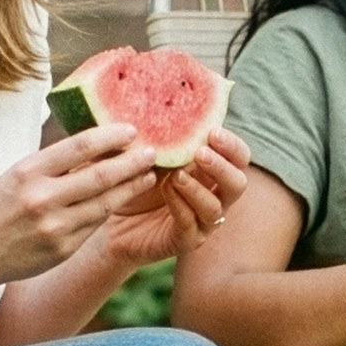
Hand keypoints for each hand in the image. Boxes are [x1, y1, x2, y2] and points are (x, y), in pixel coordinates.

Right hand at [0, 122, 165, 284]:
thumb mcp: (16, 175)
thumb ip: (53, 164)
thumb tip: (97, 145)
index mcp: (28, 171)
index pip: (80, 146)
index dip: (111, 136)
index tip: (132, 130)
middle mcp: (42, 198)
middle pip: (102, 175)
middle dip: (132, 162)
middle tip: (152, 152)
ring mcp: (54, 227)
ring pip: (106, 203)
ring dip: (131, 188)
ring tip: (148, 175)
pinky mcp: (62, 250)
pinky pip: (94, 225)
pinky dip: (110, 209)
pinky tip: (123, 199)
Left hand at [90, 128, 252, 274]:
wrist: (106, 213)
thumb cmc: (129, 176)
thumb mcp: (141, 151)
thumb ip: (154, 133)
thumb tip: (151, 104)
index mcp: (210, 171)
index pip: (238, 158)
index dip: (232, 145)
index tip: (212, 131)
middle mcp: (213, 196)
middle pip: (238, 183)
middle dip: (222, 166)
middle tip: (200, 152)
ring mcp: (202, 222)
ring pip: (216, 208)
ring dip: (197, 188)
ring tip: (176, 174)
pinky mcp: (185, 241)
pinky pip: (191, 225)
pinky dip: (180, 205)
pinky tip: (165, 190)